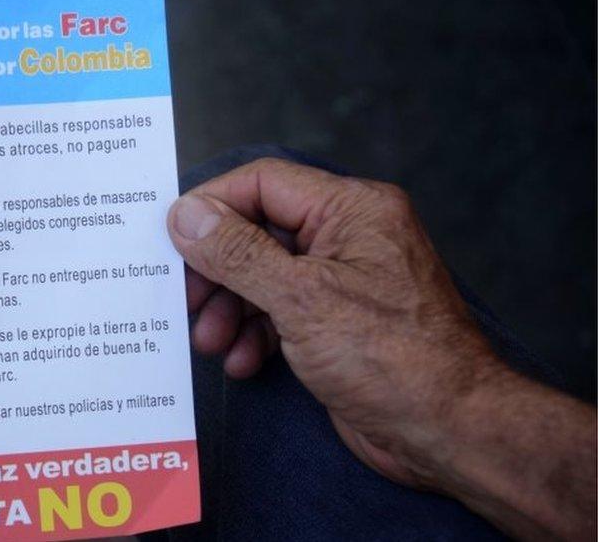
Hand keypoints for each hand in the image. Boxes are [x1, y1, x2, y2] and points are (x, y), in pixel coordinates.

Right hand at [167, 158, 595, 539]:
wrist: (448, 432)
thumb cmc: (393, 359)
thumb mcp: (301, 299)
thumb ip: (238, 253)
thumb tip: (186, 214)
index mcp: (351, 210)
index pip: (264, 184)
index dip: (212, 207)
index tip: (169, 238)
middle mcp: (348, 237)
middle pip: (258, 232)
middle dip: (217, 271)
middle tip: (184, 301)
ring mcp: (343, 282)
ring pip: (264, 277)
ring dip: (230, 310)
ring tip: (211, 343)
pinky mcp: (337, 323)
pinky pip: (280, 313)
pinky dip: (255, 334)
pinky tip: (244, 362)